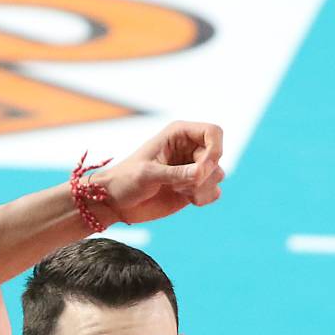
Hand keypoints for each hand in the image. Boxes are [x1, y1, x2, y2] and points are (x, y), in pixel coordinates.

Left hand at [95, 120, 224, 225]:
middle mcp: (189, 148)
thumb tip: (201, 173)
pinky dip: (204, 197)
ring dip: (203, 187)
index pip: (213, 132)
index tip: (201, 169)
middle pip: (217, 156)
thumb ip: (176, 173)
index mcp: (178, 134)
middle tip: (182, 185)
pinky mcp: (193, 187)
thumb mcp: (147, 174)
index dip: (215, 150)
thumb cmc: (125, 180)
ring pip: (218, 175)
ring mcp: (193, 168)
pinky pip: (214, 190)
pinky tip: (186, 199)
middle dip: (204, 174)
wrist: (116, 202)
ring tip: (179, 190)